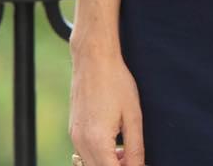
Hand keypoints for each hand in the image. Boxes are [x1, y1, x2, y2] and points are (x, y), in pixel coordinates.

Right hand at [68, 48, 144, 165]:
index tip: (139, 163)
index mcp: (96, 141)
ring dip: (108, 163)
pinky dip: (99, 154)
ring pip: (90, 164)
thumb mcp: (133, 115)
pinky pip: (85, 153)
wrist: (94, 58)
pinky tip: (114, 141)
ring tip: (125, 150)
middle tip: (134, 158)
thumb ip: (135, 148)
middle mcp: (81, 142)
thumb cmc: (116, 81)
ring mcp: (74, 137)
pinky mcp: (73, 130)